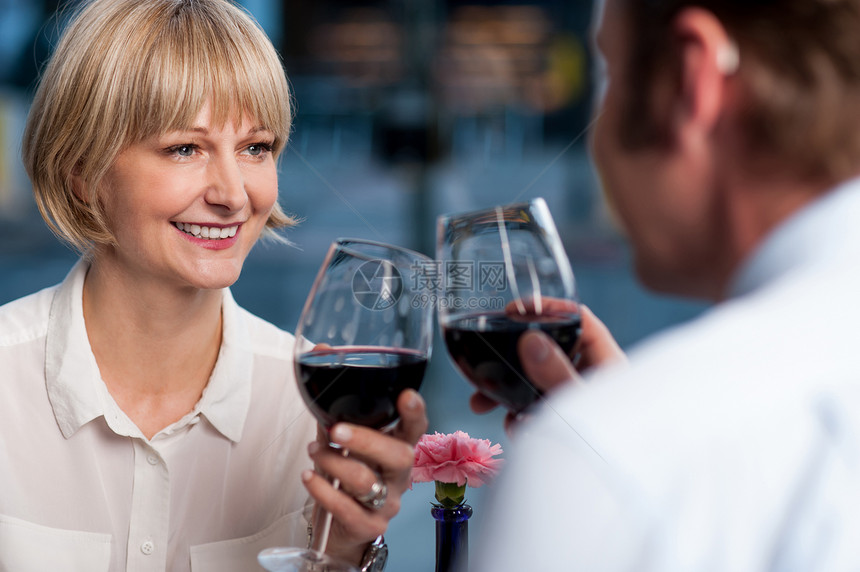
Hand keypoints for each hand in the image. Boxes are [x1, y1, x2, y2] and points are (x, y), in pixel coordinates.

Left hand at [302, 389, 427, 564]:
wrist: (341, 530)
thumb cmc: (345, 484)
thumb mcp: (346, 453)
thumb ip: (339, 429)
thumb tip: (324, 406)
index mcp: (397, 452)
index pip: (414, 430)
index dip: (415, 413)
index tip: (407, 396)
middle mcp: (399, 478)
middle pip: (399, 456)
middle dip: (366, 440)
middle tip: (337, 431)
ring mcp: (388, 504)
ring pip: (365, 480)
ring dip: (333, 462)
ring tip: (313, 452)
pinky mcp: (369, 525)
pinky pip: (346, 508)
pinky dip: (322, 490)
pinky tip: (310, 477)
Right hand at [470, 304, 624, 433]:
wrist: (613, 493)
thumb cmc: (609, 447)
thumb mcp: (578, 406)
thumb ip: (556, 374)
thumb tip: (533, 340)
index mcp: (607, 363)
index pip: (579, 320)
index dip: (549, 309)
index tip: (516, 309)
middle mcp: (593, 377)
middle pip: (551, 349)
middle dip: (513, 357)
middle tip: (487, 358)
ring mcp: (577, 400)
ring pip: (537, 381)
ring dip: (508, 391)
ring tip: (482, 404)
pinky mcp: (566, 422)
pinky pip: (537, 408)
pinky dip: (520, 415)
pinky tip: (514, 428)